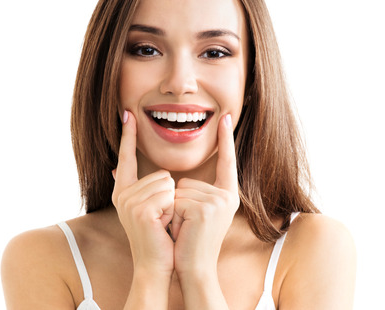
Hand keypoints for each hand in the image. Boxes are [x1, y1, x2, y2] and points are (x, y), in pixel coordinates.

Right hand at [111, 111, 174, 275]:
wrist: (156, 264)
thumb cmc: (157, 236)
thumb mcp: (147, 208)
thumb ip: (138, 187)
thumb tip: (116, 167)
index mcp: (123, 191)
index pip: (126, 157)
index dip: (128, 135)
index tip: (127, 113)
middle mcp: (122, 194)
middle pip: (161, 174)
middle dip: (169, 196)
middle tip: (161, 218)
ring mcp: (129, 202)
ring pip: (167, 184)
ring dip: (172, 204)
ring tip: (162, 223)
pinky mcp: (141, 210)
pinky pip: (169, 195)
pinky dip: (173, 210)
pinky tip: (163, 226)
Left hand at [172, 114, 239, 275]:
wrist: (195, 268)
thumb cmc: (191, 240)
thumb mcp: (194, 212)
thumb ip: (187, 192)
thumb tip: (158, 175)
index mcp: (226, 194)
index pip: (226, 161)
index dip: (225, 139)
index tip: (226, 117)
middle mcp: (227, 196)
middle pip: (186, 181)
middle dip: (178, 203)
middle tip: (188, 226)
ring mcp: (218, 201)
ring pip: (178, 190)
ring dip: (174, 211)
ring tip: (186, 229)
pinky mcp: (206, 208)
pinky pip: (175, 200)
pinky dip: (173, 216)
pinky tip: (184, 231)